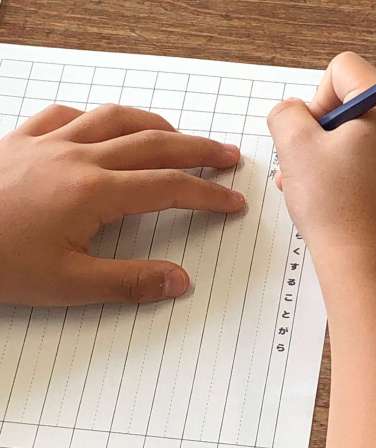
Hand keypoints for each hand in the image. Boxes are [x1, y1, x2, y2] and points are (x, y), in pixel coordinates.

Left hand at [0, 104, 243, 305]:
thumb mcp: (67, 285)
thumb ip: (129, 282)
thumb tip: (178, 281)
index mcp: (92, 193)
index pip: (168, 188)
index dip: (207, 194)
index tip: (231, 200)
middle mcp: (77, 158)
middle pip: (154, 143)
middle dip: (197, 149)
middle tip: (226, 155)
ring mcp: (49, 143)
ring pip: (115, 118)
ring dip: (155, 124)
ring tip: (178, 136)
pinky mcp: (23, 140)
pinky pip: (67, 114)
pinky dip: (96, 117)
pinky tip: (104, 127)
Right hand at [268, 52, 375, 274]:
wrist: (365, 265)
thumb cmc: (338, 210)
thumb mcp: (295, 148)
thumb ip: (284, 114)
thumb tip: (289, 112)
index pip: (341, 69)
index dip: (314, 99)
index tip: (309, 137)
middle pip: (347, 104)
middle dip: (315, 133)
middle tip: (304, 164)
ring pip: (352, 137)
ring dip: (322, 156)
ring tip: (307, 186)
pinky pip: (364, 162)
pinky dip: (340, 173)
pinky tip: (323, 198)